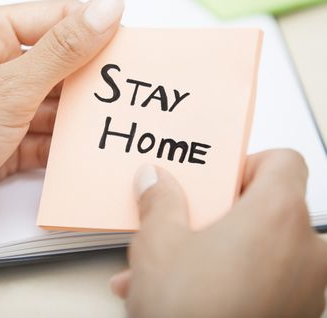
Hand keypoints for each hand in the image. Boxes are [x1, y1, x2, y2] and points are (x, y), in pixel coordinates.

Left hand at [0, 0, 123, 285]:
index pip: (55, 18)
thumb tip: (106, 9)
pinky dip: (62, 147)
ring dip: (77, 118)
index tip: (131, 48)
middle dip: (89, 81)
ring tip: (109, 125)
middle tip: (127, 92)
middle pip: (58, 64)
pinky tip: (84, 152)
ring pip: (54, 105)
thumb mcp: (9, 87)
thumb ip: (63, 50)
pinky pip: (44, 138)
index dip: (94, 30)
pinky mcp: (3, 144)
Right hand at [111, 149, 326, 317]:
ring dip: (220, 252)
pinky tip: (190, 295)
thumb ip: (160, 201)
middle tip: (189, 224)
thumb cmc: (191, 313)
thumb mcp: (158, 244)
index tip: (219, 182)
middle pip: (271, 207)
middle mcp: (307, 250)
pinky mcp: (298, 315)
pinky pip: (268, 282)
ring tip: (174, 269)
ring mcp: (308, 288)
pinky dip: (234, 280)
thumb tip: (155, 181)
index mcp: (278, 216)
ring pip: (263, 250)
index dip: (248, 164)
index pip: (284, 161)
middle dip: (224, 216)